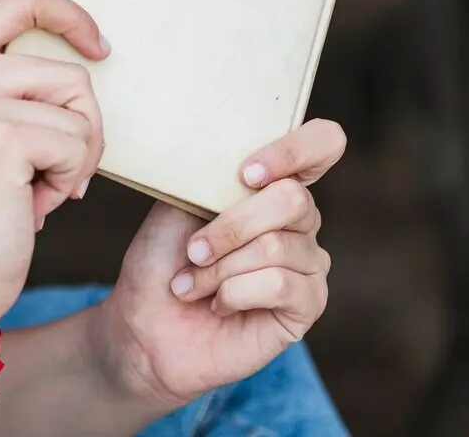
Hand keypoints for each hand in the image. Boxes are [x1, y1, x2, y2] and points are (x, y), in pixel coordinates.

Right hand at [0, 0, 109, 333]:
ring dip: (77, 157)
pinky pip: (77, 142)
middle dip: (84, 125)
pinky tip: (34, 204)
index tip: (100, 48)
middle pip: (69, 69)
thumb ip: (21, 83)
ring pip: (79, 107)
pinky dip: (70, 180)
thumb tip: (94, 48)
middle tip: (55, 169)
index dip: (70, 14)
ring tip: (38, 187)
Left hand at [97, 119, 344, 408]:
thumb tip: (230, 146)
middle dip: (230, 227)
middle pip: (292, 199)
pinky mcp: (308, 306)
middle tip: (193, 251)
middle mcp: (300, 221)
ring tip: (193, 283)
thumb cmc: (162, 260)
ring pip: (277, 246)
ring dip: (220, 267)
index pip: (322, 143)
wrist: (146, 324)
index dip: (294, 149)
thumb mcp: (179, 201)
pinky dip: (234, 293)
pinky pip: (280, 285)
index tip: (246, 173)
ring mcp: (308, 264)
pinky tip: (218, 304)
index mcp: (272, 184)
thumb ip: (214, 171)